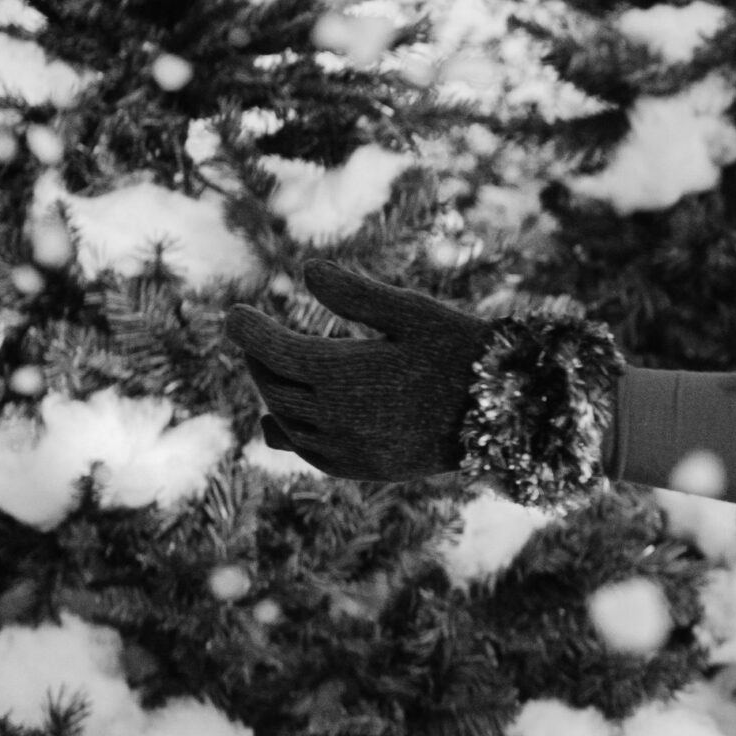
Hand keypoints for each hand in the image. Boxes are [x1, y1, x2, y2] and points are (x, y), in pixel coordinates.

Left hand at [225, 260, 492, 484]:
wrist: (503, 412)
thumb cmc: (460, 350)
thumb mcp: (412, 311)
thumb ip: (355, 294)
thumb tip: (305, 268)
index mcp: (342, 372)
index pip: (272, 350)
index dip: (248, 330)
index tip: (232, 314)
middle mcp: (333, 415)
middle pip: (273, 386)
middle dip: (260, 359)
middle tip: (257, 338)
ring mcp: (344, 447)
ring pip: (284, 421)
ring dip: (273, 394)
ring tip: (274, 371)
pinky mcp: (359, 468)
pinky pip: (306, 450)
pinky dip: (289, 431)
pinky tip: (287, 419)